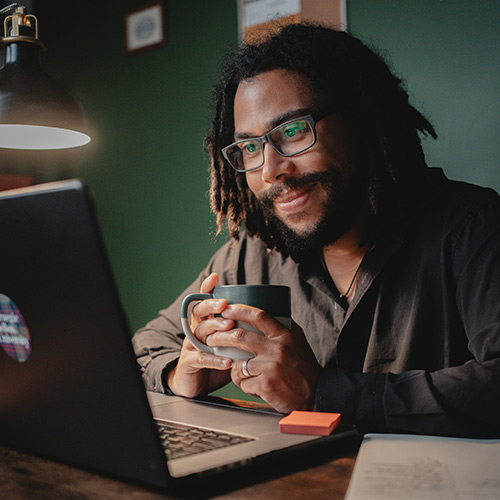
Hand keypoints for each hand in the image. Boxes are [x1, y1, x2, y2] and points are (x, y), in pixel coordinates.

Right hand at [167, 273, 233, 397]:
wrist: (195, 385)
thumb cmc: (216, 360)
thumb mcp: (228, 343)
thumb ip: (241, 331)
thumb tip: (266, 321)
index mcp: (205, 322)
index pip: (204, 301)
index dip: (207, 289)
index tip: (215, 277)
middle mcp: (195, 331)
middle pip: (199, 312)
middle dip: (211, 305)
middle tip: (224, 304)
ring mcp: (190, 346)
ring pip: (200, 331)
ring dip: (215, 328)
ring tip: (230, 327)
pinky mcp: (189, 363)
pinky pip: (201, 359)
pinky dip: (215, 359)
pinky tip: (228, 361)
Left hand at [206, 305, 320, 412]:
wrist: (317, 395)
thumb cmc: (305, 368)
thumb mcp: (298, 342)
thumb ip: (284, 328)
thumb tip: (268, 313)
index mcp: (284, 335)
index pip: (258, 316)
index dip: (239, 310)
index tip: (226, 309)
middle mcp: (277, 348)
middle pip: (240, 336)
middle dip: (220, 336)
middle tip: (211, 339)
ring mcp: (271, 367)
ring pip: (238, 364)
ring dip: (233, 368)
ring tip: (236, 371)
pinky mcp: (266, 385)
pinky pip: (244, 383)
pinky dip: (244, 385)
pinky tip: (253, 387)